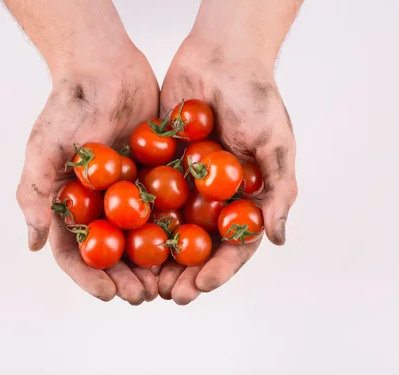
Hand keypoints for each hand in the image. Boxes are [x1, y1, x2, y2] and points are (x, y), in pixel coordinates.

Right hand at [16, 44, 159, 303]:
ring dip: (152, 265)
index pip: (75, 253)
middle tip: (144, 295)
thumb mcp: (45, 149)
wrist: (105, 67)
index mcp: (68, 204)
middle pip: (111, 253)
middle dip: (125, 278)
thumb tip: (33, 243)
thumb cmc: (69, 106)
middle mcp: (98, 205)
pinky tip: (189, 248)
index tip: (109, 294)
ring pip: (140, 239)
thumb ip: (36, 194)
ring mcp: (127, 193)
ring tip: (168, 283)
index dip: (90, 277)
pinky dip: (174, 232)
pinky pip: (165, 211)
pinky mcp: (153, 178)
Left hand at [158, 36, 297, 304]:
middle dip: (184, 272)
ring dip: (157, 256)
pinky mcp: (159, 165)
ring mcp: (186, 183)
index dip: (219, 269)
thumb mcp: (276, 144)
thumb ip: (278, 192)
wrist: (220, 56)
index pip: (234, 244)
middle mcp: (215, 196)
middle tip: (165, 293)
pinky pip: (147, 196)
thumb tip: (277, 238)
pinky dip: (136, 219)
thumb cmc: (257, 97)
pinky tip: (120, 239)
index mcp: (245, 198)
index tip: (199, 285)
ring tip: (142, 278)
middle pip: (198, 245)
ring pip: (170, 228)